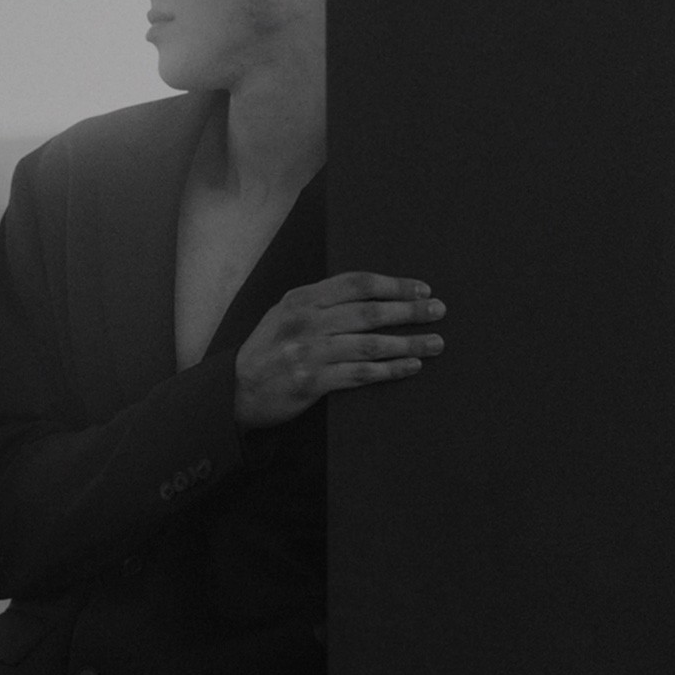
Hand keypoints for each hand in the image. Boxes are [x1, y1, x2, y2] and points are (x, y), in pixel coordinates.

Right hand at [234, 272, 444, 428]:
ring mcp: (308, 353)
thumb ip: (321, 304)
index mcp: (301, 299)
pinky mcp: (312, 382)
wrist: (237, 391)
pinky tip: (411, 367)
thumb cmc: (268, 350)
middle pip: (369, 312)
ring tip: (435, 343)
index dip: (393, 285)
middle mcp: (305, 322)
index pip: (356, 284)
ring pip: (370, 344)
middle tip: (438, 311)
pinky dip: (390, 370)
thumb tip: (372, 296)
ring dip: (408, 343)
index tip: (421, 288)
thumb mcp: (285, 315)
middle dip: (409, 311)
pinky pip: (360, 374)